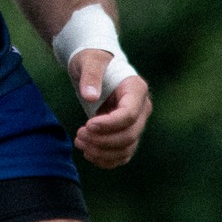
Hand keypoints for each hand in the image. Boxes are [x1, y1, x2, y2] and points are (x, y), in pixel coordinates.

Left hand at [69, 48, 149, 167]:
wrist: (96, 69)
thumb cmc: (93, 61)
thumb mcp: (89, 61)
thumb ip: (90, 75)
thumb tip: (90, 96)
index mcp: (136, 89)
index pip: (129, 115)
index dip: (109, 125)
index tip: (87, 125)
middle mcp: (142, 108)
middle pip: (129, 135)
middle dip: (102, 140)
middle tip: (79, 134)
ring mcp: (137, 123)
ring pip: (127, 148)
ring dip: (102, 152)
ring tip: (80, 142)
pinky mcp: (127, 133)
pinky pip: (123, 155)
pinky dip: (106, 160)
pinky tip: (89, 153)